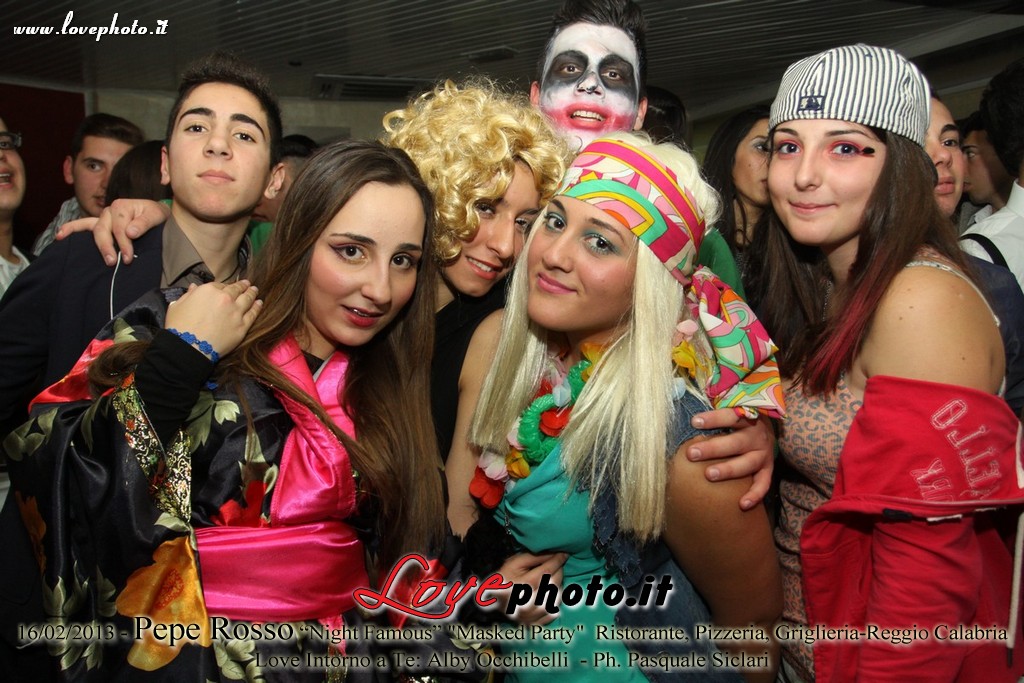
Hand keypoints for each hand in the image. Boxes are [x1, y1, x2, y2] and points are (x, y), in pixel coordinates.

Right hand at [56, 199, 170, 265]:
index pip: (120, 228)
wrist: (155, 214)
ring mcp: (102, 218)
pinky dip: (70, 229)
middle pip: (103, 230)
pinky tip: (60, 236)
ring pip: (93, 230)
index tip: (129, 258)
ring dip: (96, 245)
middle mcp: (109, 211)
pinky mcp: (99, 225)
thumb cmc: (154, 215)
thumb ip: (144, 223)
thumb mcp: (155, 216)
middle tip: (114, 262)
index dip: (124, 244)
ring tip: (102, 259)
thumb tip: (129, 232)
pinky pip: (82, 225)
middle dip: (108, 247)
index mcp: (121, 207)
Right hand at [165, 280, 261, 358]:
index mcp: (208, 290)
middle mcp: (225, 298)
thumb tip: (193, 287)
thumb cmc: (179, 327)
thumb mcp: (177, 306)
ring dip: (252, 293)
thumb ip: (188, 295)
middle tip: (248, 284)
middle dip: (242, 286)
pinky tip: (260, 303)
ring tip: (255, 290)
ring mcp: (235, 312)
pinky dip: (257, 307)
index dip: (224, 286)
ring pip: (247, 299)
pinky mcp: (242, 326)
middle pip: (236, 290)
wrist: (189, 347)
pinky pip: (253, 314)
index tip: (228, 287)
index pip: (220, 285)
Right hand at [494, 552, 566, 625]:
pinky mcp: (535, 624)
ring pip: (557, 597)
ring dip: (558, 586)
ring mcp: (533, 616)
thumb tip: (554, 554)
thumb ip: (534, 557)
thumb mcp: (514, 563)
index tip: (564, 554)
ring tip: (551, 579)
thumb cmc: (504, 578)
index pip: (548, 569)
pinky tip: (548, 594)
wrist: (491, 601)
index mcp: (524, 584)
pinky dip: (554, 602)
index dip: (558, 560)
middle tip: (556, 565)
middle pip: (555, 582)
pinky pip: (554, 612)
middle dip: (559, 570)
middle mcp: (530, 602)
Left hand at [687, 409, 774, 509]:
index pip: (731, 416)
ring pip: (747, 463)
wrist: (765, 427)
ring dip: (728, 470)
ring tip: (709, 475)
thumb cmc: (738, 419)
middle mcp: (757, 436)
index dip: (713, 419)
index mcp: (748, 417)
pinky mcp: (768, 469)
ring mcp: (764, 454)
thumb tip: (688, 415)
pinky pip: (763, 483)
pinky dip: (754, 495)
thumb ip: (714, 411)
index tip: (694, 422)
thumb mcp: (731, 410)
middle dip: (713, 448)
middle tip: (692, 453)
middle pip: (736, 442)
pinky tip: (742, 504)